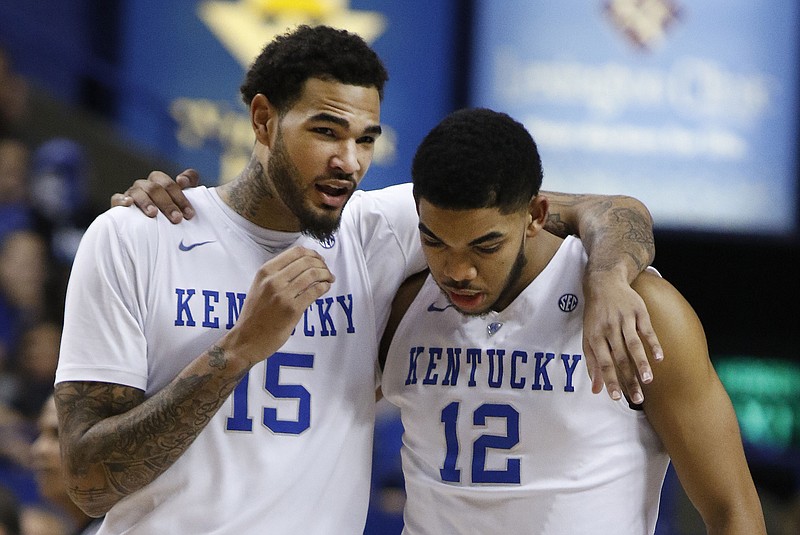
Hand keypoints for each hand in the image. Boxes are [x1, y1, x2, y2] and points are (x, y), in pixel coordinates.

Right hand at [110, 169, 199, 222]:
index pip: (170, 183)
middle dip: (168, 203)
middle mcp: (146, 187)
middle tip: (177, 219)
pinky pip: (117, 198)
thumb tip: (182, 179)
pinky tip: (128, 203)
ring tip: (154, 214)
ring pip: (138, 191)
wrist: (146, 242)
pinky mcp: (118, 206)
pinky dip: (122, 199)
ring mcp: (132, 195)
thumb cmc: (168, 222)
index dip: (180, 195)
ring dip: (147, 201)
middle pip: (156, 187)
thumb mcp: (182, 210)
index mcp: (161, 186)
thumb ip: (191, 192)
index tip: (189, 214)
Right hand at [221, 247, 334, 364]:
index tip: (319, 260)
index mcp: (265, 271)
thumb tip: (302, 265)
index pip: (296, 252)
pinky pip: (314, 291)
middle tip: (327, 271)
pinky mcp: (292, 310)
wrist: (246, 339)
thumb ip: (277, 274)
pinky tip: (325, 288)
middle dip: (322, 264)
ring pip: (313, 274)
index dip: (312, 253)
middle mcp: (273, 280)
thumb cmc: (254, 314)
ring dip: (326, 275)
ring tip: (329, 279)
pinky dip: (324, 287)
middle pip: (307, 261)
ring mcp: (283, 295)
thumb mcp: (259, 286)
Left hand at [582, 272, 662, 403]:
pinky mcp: (639, 311)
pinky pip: (647, 330)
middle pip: (620, 358)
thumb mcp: (588, 336)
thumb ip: (592, 364)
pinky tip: (659, 358)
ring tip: (648, 380)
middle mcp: (609, 328)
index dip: (610, 381)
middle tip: (638, 399)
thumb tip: (596, 390)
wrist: (604, 283)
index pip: (603, 363)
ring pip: (633, 344)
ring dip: (641, 363)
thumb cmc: (595, 315)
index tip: (617, 398)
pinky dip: (653, 344)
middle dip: (629, 380)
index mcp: (595, 336)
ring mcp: (625, 319)